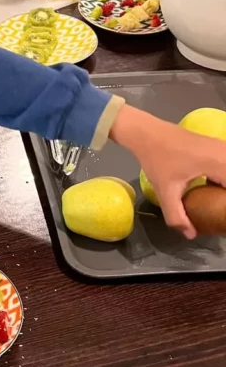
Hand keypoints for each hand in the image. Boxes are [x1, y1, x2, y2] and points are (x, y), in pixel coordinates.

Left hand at [111, 105, 225, 237]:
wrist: (147, 132)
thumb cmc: (157, 159)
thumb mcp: (165, 191)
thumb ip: (177, 216)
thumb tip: (190, 234)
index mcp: (220, 163)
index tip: (222, 217)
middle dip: (224, 198)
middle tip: (219, 212)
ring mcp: (223, 146)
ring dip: (224, 188)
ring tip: (217, 202)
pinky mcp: (219, 145)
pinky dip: (224, 177)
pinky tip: (217, 189)